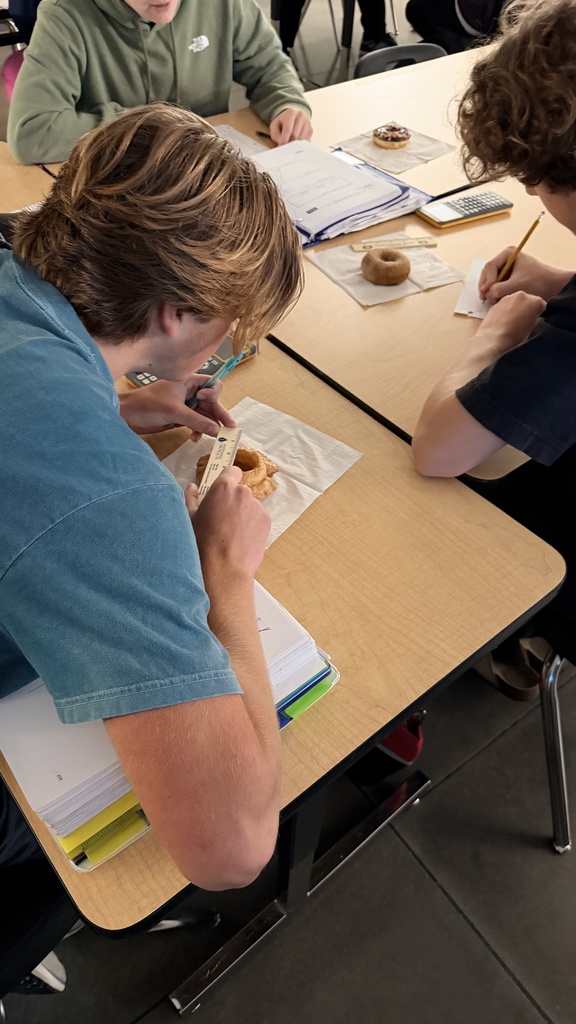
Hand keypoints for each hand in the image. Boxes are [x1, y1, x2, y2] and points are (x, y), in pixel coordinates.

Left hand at [119, 377, 234, 437]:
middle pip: (211, 402)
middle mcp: (189, 392)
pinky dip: (197, 430)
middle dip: (218, 415)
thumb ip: (197, 421)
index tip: (205, 400)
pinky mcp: (179, 417)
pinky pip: (195, 423)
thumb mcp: (174, 412)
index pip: (211, 384)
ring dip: (208, 425)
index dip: (213, 394)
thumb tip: (217, 430)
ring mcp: (184, 405)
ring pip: (204, 415)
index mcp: (188, 381)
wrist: (126, 416)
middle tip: (229, 429)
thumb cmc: (147, 405)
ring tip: (212, 437)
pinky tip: (194, 438)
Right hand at [190, 467, 270, 582]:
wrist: (224, 567)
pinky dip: (252, 526)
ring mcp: (257, 507)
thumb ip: (191, 498)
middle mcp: (243, 493)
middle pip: (241, 491)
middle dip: (234, 501)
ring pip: (250, 506)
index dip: (229, 479)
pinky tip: (242, 539)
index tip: (224, 490)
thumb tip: (192, 487)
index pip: (232, 471)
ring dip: (244, 514)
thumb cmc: (202, 541)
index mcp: (223, 487)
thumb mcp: (190, 518)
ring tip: (233, 533)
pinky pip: (259, 519)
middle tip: (223, 518)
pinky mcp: (267, 521)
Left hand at [269, 108, 312, 144]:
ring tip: (290, 142)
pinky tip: (296, 141)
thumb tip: (282, 146)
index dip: (284, 140)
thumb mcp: (274, 127)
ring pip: (301, 140)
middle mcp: (301, 116)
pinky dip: (300, 144)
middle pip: (295, 135)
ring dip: (295, 145)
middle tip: (285, 146)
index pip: (288, 129)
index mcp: (291, 113)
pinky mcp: (311, 130)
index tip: (281, 147)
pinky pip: (306, 141)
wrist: (292, 118)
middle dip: (289, 143)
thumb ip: (277, 136)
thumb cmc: (282, 123)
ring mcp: (307, 122)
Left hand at [475, 291, 545, 354]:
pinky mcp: (497, 302)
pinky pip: (505, 305)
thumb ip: (535, 317)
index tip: (535, 320)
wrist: (494, 339)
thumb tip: (533, 316)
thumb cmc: (515, 336)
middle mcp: (523, 295)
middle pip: (528, 300)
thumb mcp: (532, 328)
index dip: (538, 314)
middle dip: (526, 308)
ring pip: (516, 301)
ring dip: (516, 308)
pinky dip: (506, 310)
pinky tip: (504, 321)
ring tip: (512, 322)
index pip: (542, 305)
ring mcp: (509, 297)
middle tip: (523, 321)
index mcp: (536, 302)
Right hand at [479, 249, 572, 302]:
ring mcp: (507, 268)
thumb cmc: (538, 282)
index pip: (490, 266)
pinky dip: (496, 292)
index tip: (486, 292)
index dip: (486, 280)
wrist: (554, 286)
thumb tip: (487, 294)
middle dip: (486, 286)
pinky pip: (497, 284)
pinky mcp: (510, 277)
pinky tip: (497, 299)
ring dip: (490, 290)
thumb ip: (499, 289)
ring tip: (492, 300)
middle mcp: (506, 259)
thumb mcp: (516, 285)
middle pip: (488, 273)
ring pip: (491, 279)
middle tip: (484, 298)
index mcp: (508, 254)